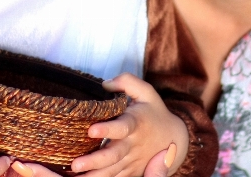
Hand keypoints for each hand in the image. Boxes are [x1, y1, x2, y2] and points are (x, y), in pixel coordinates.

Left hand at [70, 74, 188, 176]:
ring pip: (113, 171)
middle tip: (76, 164)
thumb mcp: (146, 91)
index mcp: (136, 123)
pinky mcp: (131, 171)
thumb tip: (105, 84)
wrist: (174, 139)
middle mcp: (133, 144)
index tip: (91, 130)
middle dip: (95, 160)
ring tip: (76, 175)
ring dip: (94, 174)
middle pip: (114, 155)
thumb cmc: (154, 111)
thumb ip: (127, 82)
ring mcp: (132, 160)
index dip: (108, 129)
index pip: (122, 127)